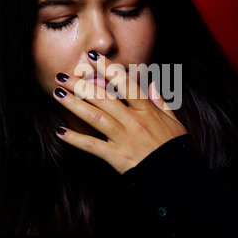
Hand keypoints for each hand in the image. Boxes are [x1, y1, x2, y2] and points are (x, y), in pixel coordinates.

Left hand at [53, 52, 186, 173]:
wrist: (179, 179)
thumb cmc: (177, 150)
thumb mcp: (175, 122)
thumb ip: (161, 102)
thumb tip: (152, 85)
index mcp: (147, 110)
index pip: (125, 83)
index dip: (108, 68)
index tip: (93, 57)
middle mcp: (134, 121)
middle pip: (104, 98)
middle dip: (82, 85)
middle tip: (63, 76)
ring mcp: (124, 139)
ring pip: (95, 117)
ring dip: (74, 104)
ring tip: (57, 94)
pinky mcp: (117, 157)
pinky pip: (93, 146)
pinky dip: (76, 139)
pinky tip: (61, 132)